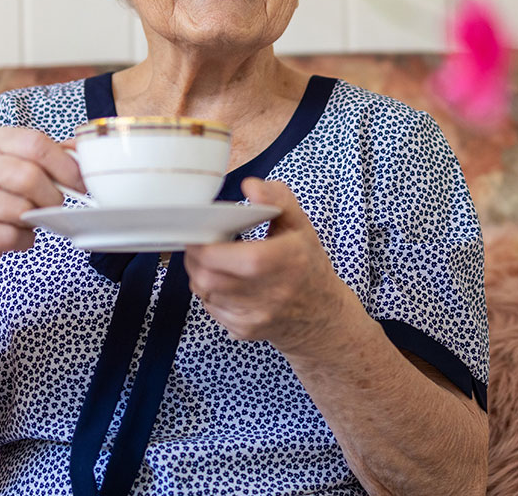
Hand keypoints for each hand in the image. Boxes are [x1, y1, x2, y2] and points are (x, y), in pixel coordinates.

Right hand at [0, 127, 83, 287]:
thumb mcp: (19, 167)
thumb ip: (51, 156)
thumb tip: (84, 147)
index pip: (35, 143)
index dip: (65, 165)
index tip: (80, 183)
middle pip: (29, 176)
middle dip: (52, 196)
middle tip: (55, 205)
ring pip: (19, 209)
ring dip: (35, 219)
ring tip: (30, 218)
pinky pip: (8, 236)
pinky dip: (23, 240)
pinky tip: (18, 235)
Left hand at [184, 178, 360, 357]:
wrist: (321, 316)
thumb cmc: (308, 266)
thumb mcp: (300, 226)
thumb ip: (277, 199)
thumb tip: (251, 185)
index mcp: (283, 261)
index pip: (225, 257)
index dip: (204, 244)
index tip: (204, 232)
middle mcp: (269, 293)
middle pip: (207, 276)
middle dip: (195, 258)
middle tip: (201, 244)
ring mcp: (255, 316)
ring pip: (204, 292)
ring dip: (200, 274)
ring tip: (213, 261)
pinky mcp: (244, 331)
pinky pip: (210, 308)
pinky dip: (210, 292)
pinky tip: (225, 283)